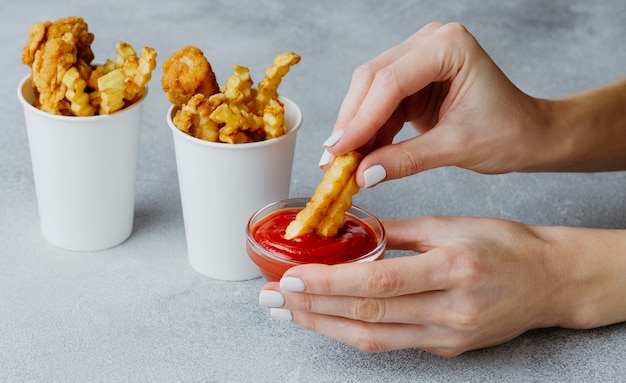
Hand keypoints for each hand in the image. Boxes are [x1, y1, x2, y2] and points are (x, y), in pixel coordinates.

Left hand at [259, 216, 625, 355]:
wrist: (552, 280)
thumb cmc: (506, 244)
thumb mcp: (451, 225)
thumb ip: (397, 231)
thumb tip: (350, 232)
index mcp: (452, 268)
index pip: (377, 280)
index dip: (329, 282)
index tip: (290, 277)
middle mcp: (450, 309)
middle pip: (366, 315)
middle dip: (311, 308)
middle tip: (271, 300)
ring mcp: (449, 336)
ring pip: (373, 338)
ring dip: (324, 326)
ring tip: (287, 314)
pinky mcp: (447, 349)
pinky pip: (391, 344)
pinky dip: (354, 331)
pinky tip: (328, 320)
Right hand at [321, 22, 625, 185]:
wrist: (529, 134)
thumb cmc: (508, 132)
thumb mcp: (456, 148)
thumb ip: (405, 160)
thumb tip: (362, 175)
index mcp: (449, 47)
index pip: (391, 82)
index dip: (360, 120)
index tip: (338, 152)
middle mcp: (430, 42)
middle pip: (372, 80)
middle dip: (351, 122)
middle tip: (331, 160)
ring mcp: (419, 57)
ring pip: (369, 90)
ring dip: (355, 127)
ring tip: (340, 163)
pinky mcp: (412, 78)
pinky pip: (379, 102)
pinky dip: (368, 129)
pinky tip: (359, 154)